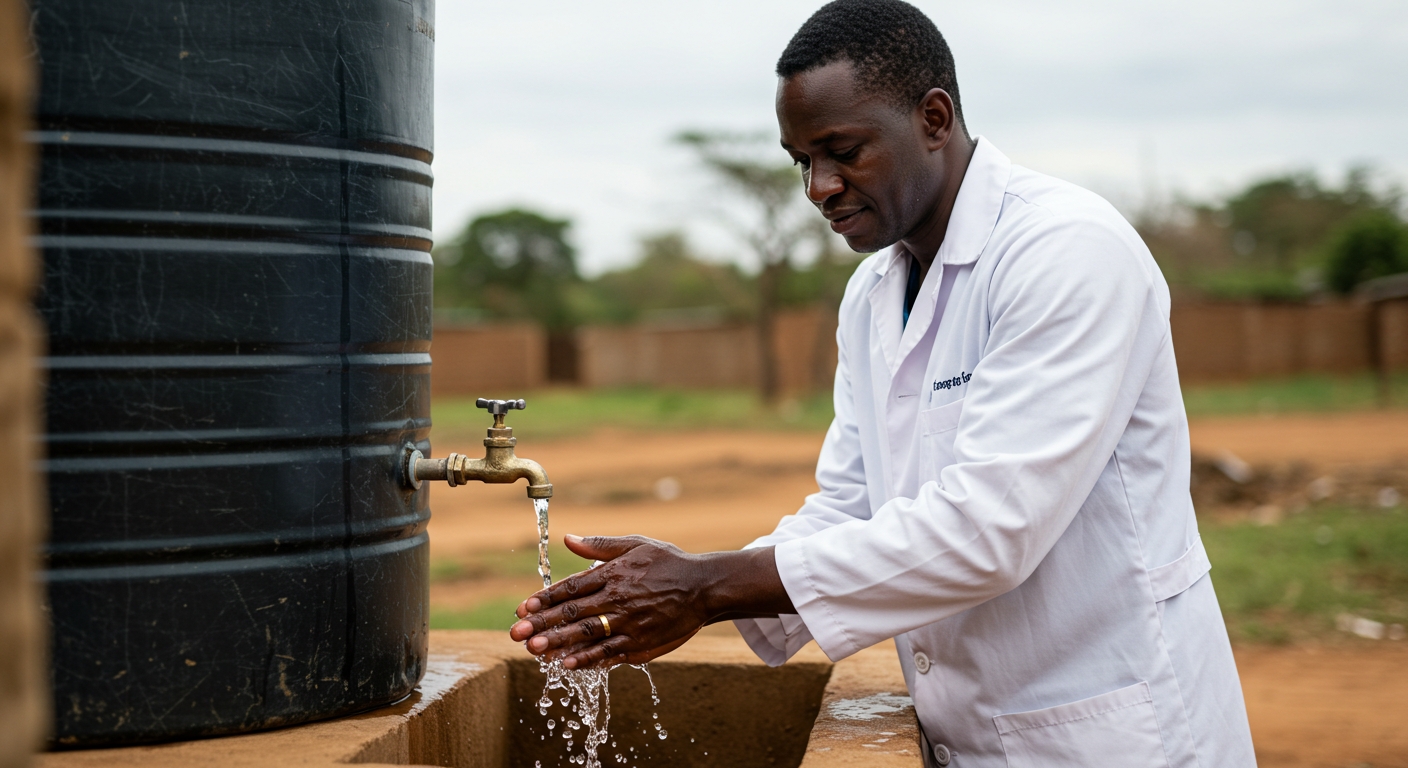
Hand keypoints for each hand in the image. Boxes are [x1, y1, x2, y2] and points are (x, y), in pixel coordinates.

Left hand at [508, 534, 791, 668]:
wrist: (705, 588)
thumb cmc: (668, 563)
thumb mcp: (636, 544)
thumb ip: (599, 545)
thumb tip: (567, 538)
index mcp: (614, 574)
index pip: (571, 588)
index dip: (545, 599)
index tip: (522, 608)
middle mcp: (618, 599)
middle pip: (573, 614)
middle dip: (542, 624)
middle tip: (516, 634)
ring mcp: (629, 624)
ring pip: (588, 635)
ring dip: (558, 643)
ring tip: (534, 650)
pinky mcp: (641, 643)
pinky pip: (610, 653)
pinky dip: (588, 659)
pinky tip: (567, 664)